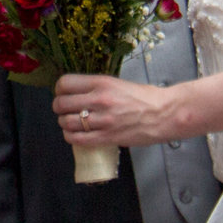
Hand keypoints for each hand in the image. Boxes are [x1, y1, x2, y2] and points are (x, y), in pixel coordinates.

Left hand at [52, 74, 188, 147]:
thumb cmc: (144, 97)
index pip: (65, 83)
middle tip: (63, 110)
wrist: (164, 113)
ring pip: (67, 122)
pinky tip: (75, 135)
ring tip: (70, 123)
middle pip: (61, 104)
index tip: (62, 94)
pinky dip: (71, 137)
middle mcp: (100, 100)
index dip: (59, 90)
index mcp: (101, 83)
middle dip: (58, 108)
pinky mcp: (107, 137)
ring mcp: (103, 120)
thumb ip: (96, 87)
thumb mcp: (117, 83)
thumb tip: (75, 93)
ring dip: (64, 124)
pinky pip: (77, 139)